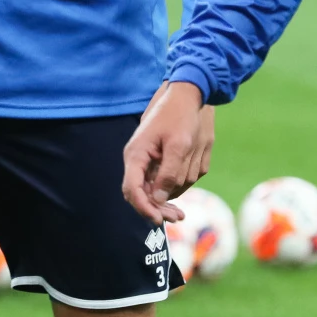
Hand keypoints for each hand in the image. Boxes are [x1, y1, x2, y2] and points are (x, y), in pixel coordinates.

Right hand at [121, 82, 213, 222]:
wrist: (184, 96)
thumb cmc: (180, 117)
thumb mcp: (179, 145)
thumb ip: (169, 172)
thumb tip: (159, 199)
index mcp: (136, 155)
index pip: (132, 189)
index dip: (144, 207)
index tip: (159, 220)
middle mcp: (137, 160)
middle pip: (140, 194)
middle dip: (156, 209)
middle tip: (177, 219)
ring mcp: (145, 162)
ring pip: (151, 191)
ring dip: (164, 204)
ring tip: (180, 215)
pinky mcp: (154, 162)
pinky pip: (158, 184)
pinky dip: (168, 193)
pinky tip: (178, 201)